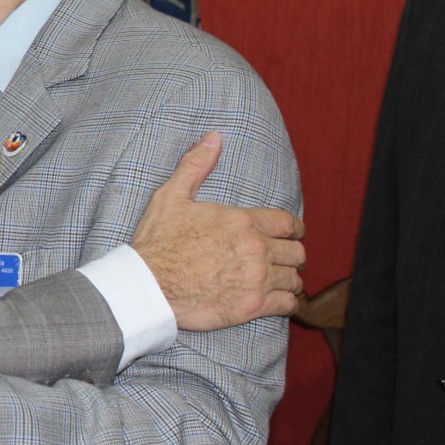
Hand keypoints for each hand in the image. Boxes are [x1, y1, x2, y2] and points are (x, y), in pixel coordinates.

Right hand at [132, 131, 305, 329]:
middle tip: (279, 259)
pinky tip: (274, 300)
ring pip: (295, 279)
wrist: (147, 285)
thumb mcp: (171, 197)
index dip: (292, 229)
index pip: (288, 223)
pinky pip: (287, 304)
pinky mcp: (253, 306)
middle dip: (290, 254)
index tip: (289, 235)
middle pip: (297, 252)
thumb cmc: (158, 242)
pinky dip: (285, 302)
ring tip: (277, 281)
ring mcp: (257, 279)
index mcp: (242, 222)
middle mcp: (256, 249)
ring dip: (288, 279)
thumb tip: (213, 138)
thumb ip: (196, 166)